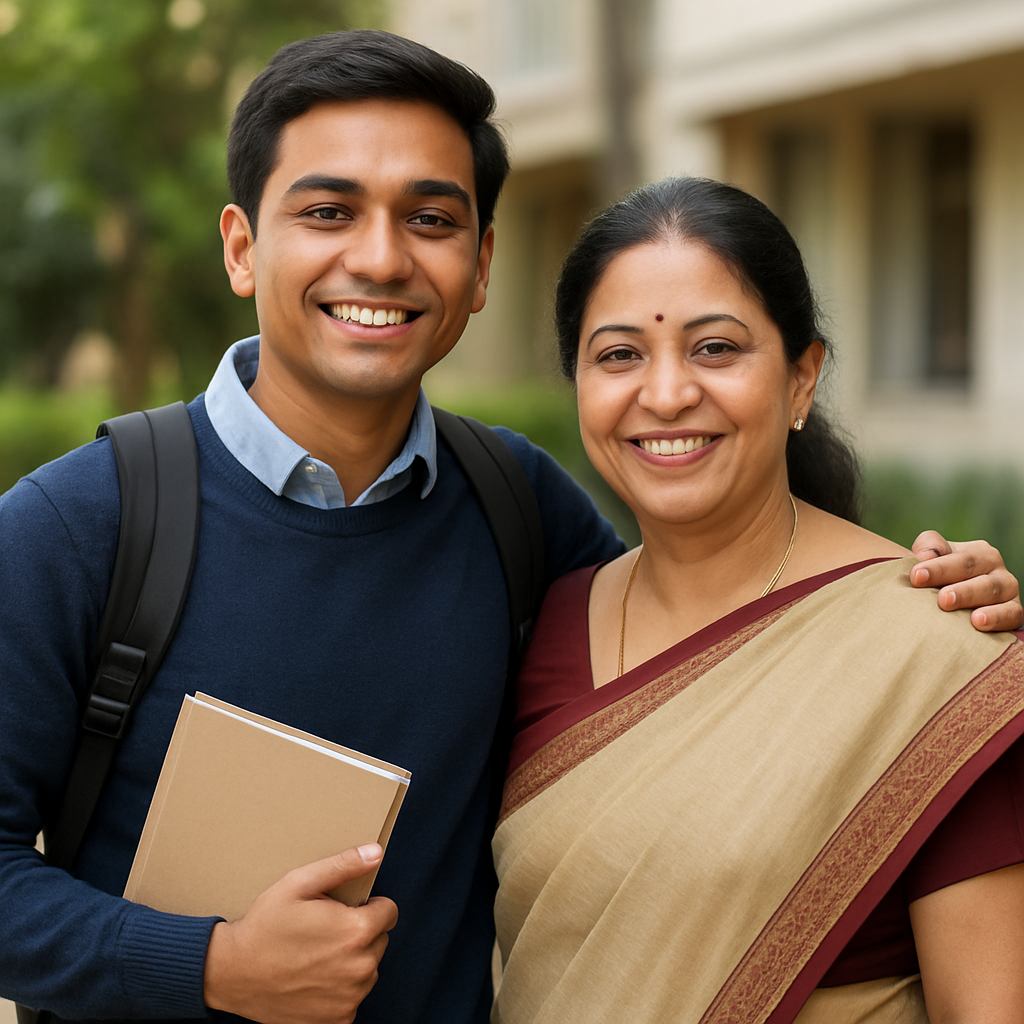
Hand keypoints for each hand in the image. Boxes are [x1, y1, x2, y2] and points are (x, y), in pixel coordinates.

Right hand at [203, 843, 397, 1023]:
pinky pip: (354, 995)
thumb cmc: (266, 925)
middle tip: (325, 931)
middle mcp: (360, 967)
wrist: (233, 973)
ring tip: (317, 953)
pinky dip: (340, 987)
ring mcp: (350, 997)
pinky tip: (314, 977)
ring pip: (369, 967)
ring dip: (352, 959)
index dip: (368, 906)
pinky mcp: (338, 1019)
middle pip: (380, 940)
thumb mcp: (300, 883)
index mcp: (356, 931)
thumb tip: (375, 852)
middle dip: (360, 932)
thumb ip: (343, 865)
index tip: (344, 910)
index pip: (390, 911)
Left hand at [910, 532, 1022, 631]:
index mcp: (977, 552)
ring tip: (953, 606)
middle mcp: (995, 567)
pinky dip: (997, 618)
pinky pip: (1011, 614)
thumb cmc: (939, 577)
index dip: (938, 567)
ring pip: (992, 590)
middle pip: (975, 572)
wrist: (956, 605)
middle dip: (955, 584)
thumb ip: (928, 547)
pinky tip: (979, 622)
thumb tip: (926, 555)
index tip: (916, 577)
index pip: (958, 557)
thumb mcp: (931, 557)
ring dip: (972, 598)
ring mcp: (1007, 589)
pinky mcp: (1014, 612)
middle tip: (941, 598)